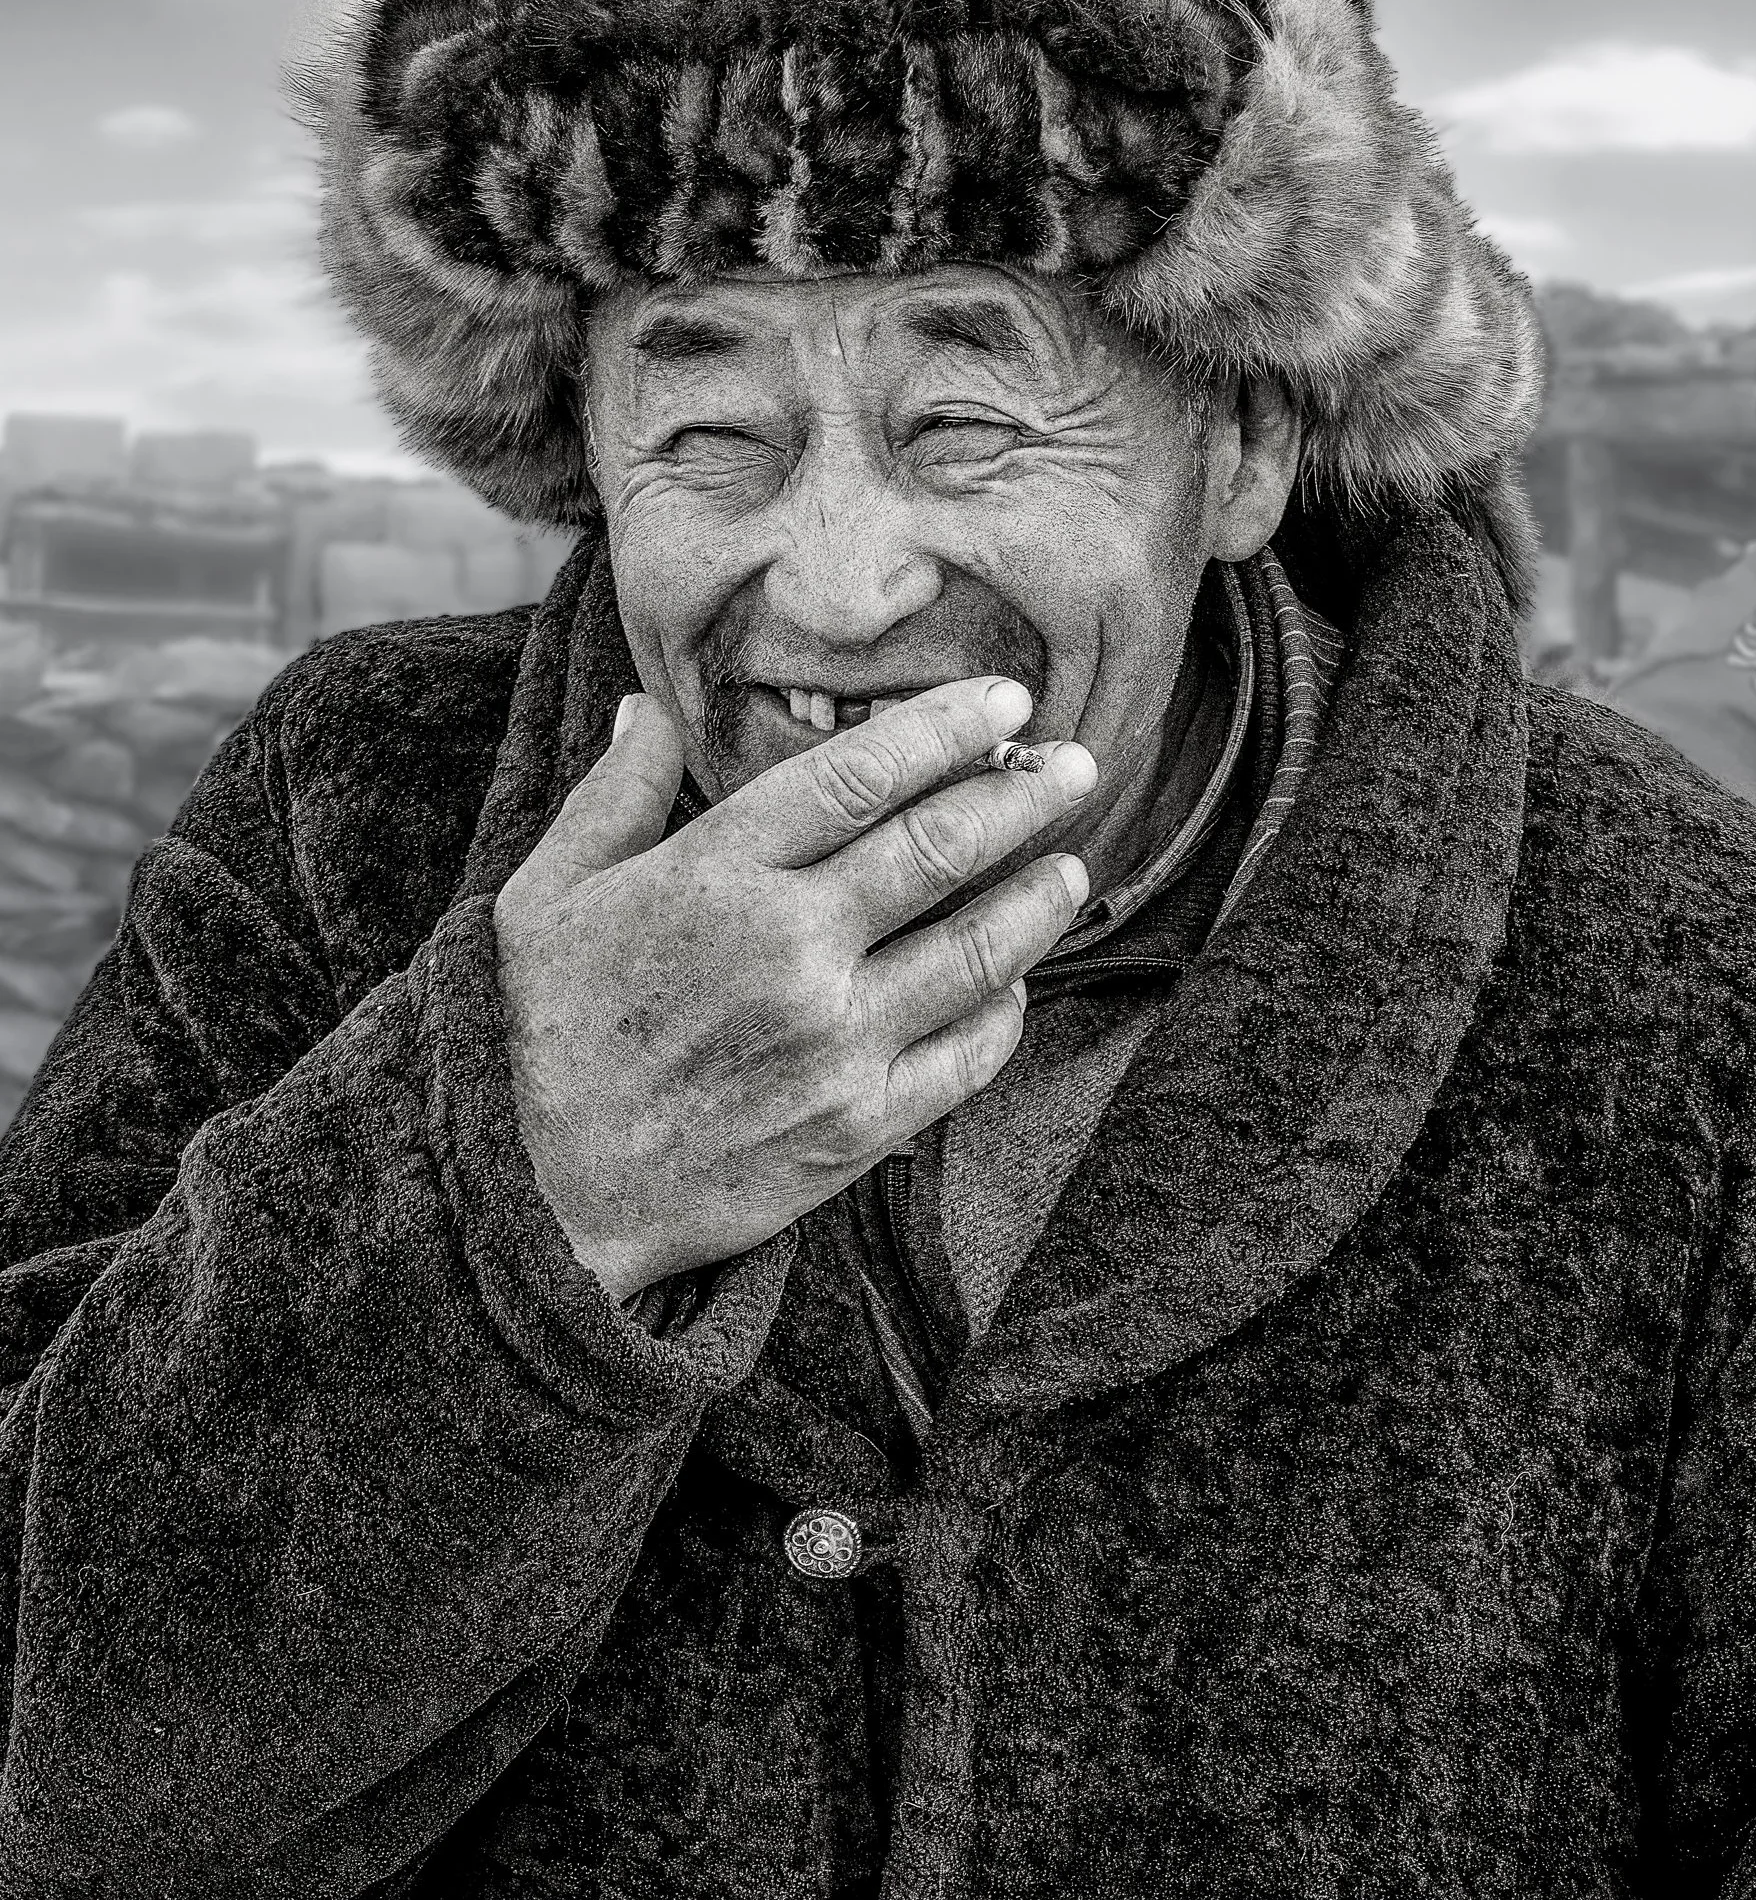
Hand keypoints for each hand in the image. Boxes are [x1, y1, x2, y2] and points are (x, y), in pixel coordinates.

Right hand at [493, 679, 1094, 1299]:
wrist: (534, 1197)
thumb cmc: (535, 1031)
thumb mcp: (545, 892)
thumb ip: (616, 793)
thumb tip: (650, 706)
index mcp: (717, 872)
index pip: (864, 773)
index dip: (949, 726)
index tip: (1007, 702)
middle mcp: (790, 948)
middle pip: (943, 845)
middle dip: (1026, 794)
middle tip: (1077, 765)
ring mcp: (834, 1041)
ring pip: (981, 949)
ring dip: (1041, 899)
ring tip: (1071, 867)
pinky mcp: (858, 1126)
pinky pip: (968, 1056)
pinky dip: (1006, 1011)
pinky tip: (1015, 985)